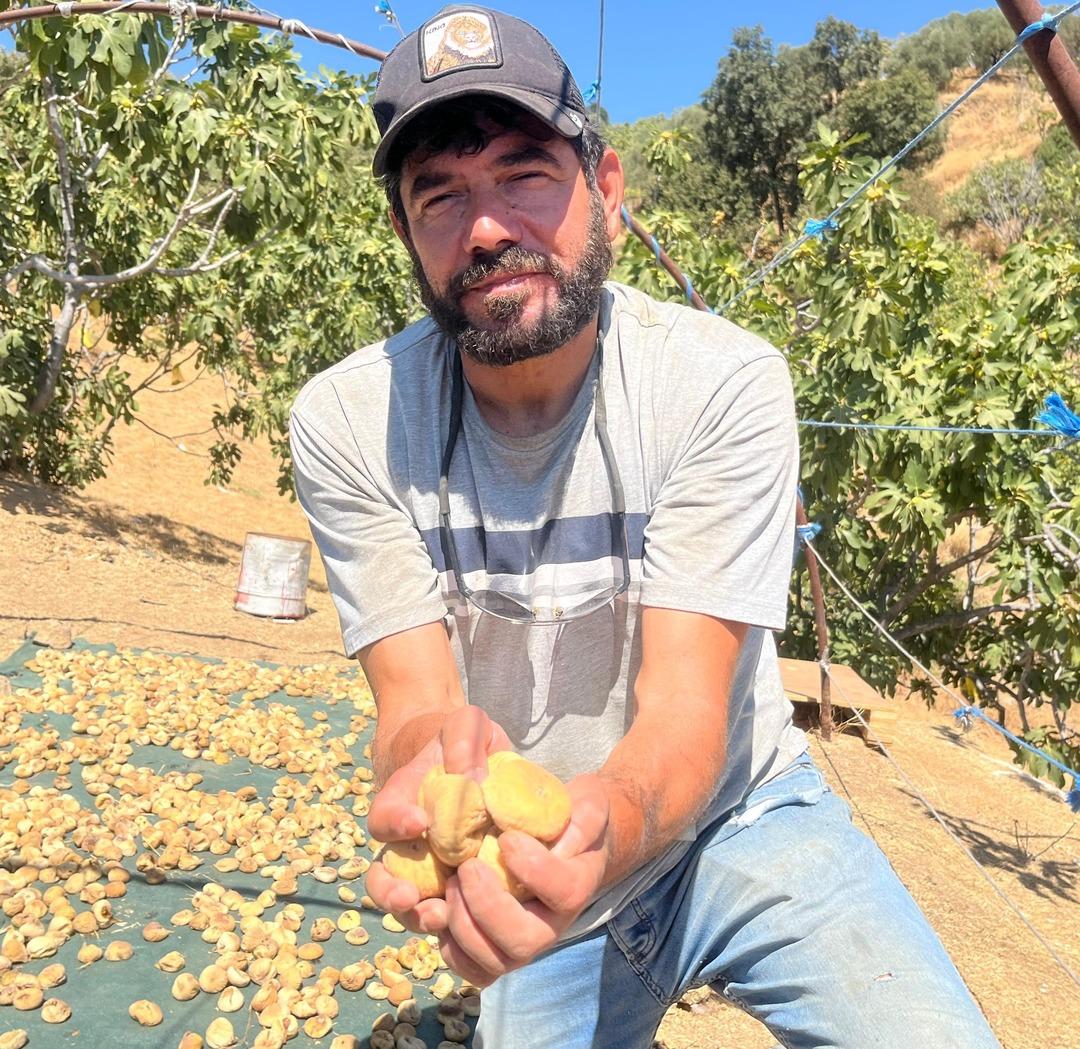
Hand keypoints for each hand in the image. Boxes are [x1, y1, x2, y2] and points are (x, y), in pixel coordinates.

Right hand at [365, 707, 511, 934]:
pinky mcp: (460, 890)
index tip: (418, 821)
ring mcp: (432, 871)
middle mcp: (408, 845)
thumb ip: (463, 739)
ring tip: (440, 916)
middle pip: (383, 879)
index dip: (395, 822)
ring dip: (420, 917)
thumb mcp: (466, 725)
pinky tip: (474, 926)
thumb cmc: (465, 742)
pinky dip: (456, 925)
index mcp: (401, 804)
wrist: (479, 764)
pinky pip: (450, 914)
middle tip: (408, 896)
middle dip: (391, 893)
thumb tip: (470, 777)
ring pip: (412, 907)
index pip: (384, 818)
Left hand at [436, 773, 610, 987]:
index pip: (566, 893)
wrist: (557, 842)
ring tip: (450, 883)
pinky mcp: (492, 952)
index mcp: (576, 887)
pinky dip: (448, 944)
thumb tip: (561, 831)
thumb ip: (584, 817)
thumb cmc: (568, 819)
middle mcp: (550, 925)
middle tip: (468, 867)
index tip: (508, 839)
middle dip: (488, 906)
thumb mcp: (587, 805)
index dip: (536, 870)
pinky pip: (470, 968)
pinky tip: (439, 907)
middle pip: (524, 941)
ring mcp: (521, 945)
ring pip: (493, 962)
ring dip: (463, 925)